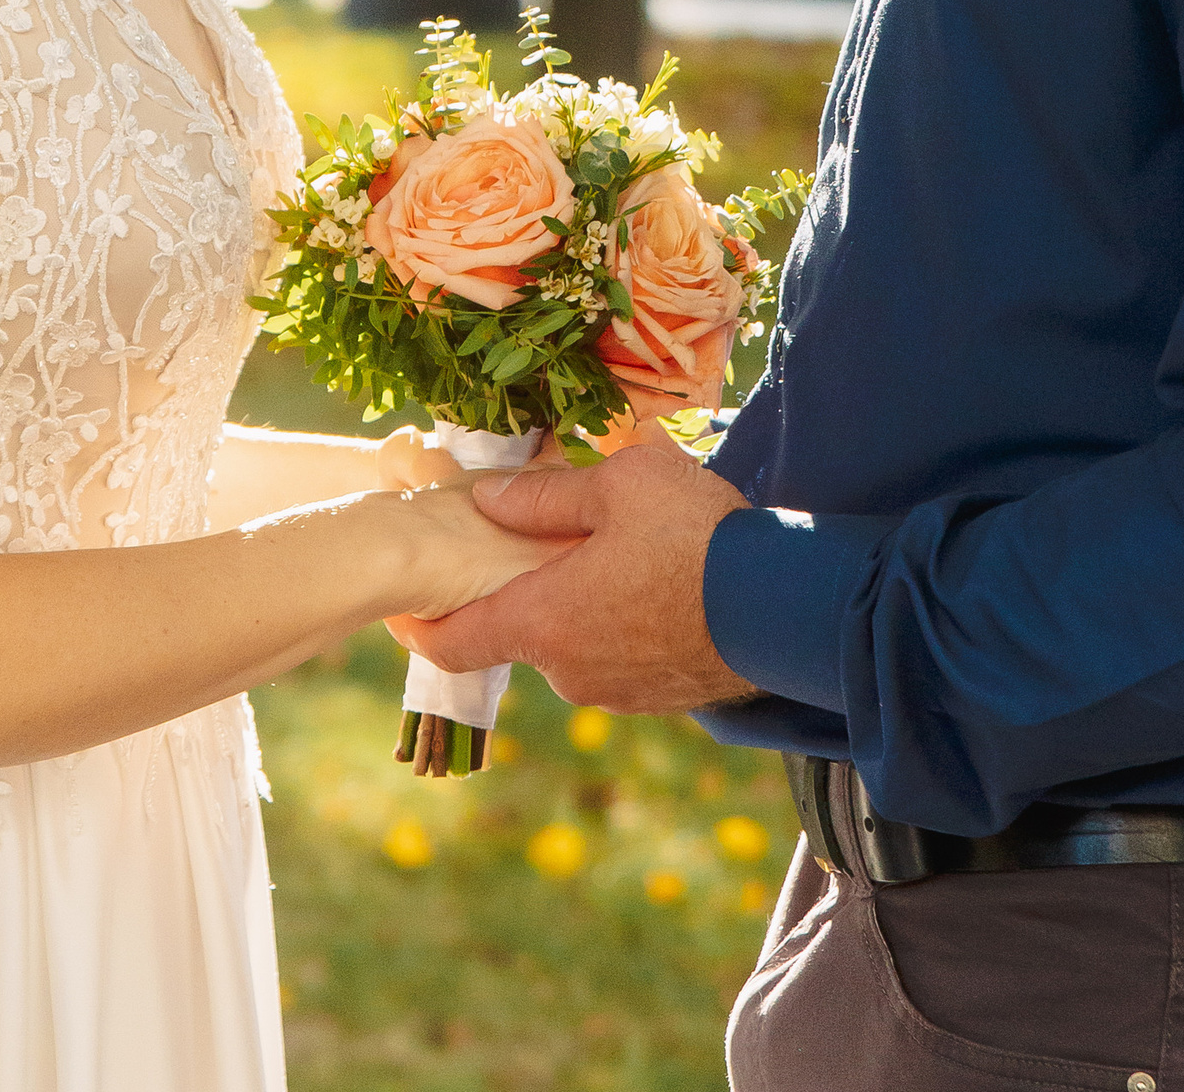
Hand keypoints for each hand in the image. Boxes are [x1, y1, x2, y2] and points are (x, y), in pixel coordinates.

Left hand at [387, 430, 760, 714]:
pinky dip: (620, 625)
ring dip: (581, 606)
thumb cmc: (694, 537)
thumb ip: (544, 495)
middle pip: (523, 630)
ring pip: (574, 642)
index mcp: (543, 621)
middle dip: (529, 589)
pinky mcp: (659, 698)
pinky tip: (656, 584)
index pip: (455, 643)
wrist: (784, 606)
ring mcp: (616, 692)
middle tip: (553, 541)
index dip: (419, 629)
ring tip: (622, 553)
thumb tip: (486, 499)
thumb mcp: (617, 484)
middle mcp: (569, 671)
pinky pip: (618, 657)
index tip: (399, 614)